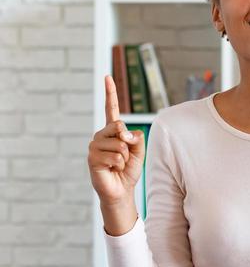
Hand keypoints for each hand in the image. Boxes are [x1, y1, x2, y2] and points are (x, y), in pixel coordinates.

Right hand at [87, 75, 145, 205]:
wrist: (121, 190)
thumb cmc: (129, 169)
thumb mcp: (139, 150)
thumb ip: (136, 138)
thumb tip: (124, 134)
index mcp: (112, 130)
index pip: (111, 108)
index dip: (110, 92)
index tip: (107, 77)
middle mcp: (101, 135)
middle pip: (119, 126)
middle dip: (128, 142)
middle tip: (124, 156)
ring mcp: (95, 146)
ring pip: (119, 144)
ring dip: (124, 157)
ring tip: (118, 164)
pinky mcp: (92, 158)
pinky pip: (114, 156)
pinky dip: (119, 164)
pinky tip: (113, 169)